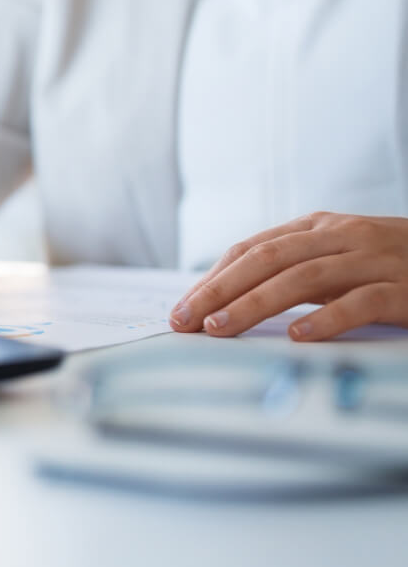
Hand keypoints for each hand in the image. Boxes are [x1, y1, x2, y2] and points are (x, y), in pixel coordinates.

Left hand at [169, 211, 407, 340]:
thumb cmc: (393, 269)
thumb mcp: (338, 263)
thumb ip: (293, 274)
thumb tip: (228, 303)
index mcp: (319, 228)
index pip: (251, 249)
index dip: (212, 278)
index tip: (181, 309)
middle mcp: (342, 237)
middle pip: (266, 259)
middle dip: (219, 291)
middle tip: (186, 321)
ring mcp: (375, 259)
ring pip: (303, 277)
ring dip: (255, 304)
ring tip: (222, 329)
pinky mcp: (406, 288)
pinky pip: (361, 302)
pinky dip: (327, 319)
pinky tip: (299, 338)